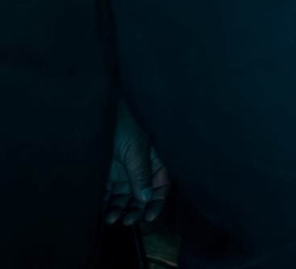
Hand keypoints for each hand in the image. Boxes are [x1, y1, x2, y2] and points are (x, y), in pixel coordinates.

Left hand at [104, 102, 169, 224]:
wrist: (100, 111)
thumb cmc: (126, 121)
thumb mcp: (136, 148)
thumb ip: (141, 173)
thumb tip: (146, 197)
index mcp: (155, 158)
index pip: (160, 184)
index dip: (156, 201)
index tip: (148, 217)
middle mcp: (141, 166)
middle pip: (142, 193)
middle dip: (135, 209)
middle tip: (127, 221)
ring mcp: (123, 168)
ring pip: (124, 195)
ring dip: (119, 208)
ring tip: (111, 218)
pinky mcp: (106, 171)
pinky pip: (107, 192)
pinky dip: (105, 202)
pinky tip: (102, 211)